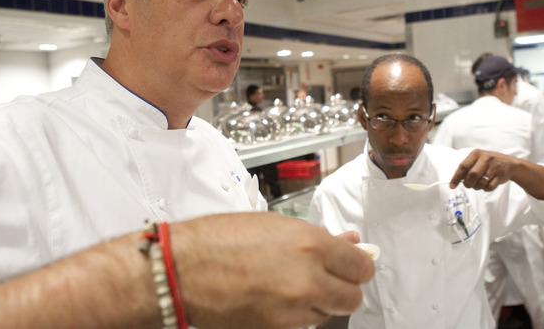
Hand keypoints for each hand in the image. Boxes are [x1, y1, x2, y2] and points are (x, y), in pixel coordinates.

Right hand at [171, 212, 374, 328]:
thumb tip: (347, 242)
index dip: (357, 264)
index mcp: (311, 246)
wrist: (182, 270)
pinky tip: (279, 297)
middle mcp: (308, 280)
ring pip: (328, 313)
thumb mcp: (275, 224)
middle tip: (329, 275)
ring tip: (294, 284)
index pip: (361, 266)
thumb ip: (318, 238)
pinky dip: (299, 314)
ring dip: (320, 301)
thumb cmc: (218, 240)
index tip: (352, 263)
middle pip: (352, 296)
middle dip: (344, 286)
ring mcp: (294, 309)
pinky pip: (304, 324)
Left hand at [448, 149, 515, 190]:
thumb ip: (467, 167)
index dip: (456, 178)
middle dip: (468, 184)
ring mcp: (493, 167)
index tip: (452, 186)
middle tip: (469, 185)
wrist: (509, 163)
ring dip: (478, 187)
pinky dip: (486, 189)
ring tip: (480, 183)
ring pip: (480, 183)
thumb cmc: (490, 162)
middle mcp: (485, 158)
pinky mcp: (500, 175)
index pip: (463, 166)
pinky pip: (489, 187)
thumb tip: (456, 179)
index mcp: (476, 153)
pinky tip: (489, 183)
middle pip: (471, 176)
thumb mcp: (478, 159)